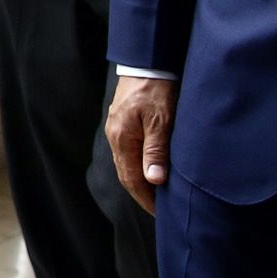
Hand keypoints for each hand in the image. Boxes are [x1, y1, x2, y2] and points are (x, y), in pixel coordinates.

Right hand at [106, 76, 177, 215]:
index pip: (132, 179)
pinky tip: (149, 170)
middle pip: (126, 174)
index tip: (161, 214)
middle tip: (160, 210)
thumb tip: (154, 181)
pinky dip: (138, 167)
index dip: (146, 199)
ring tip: (156, 195)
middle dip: (142, 194)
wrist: (147, 63)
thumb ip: (157, 151)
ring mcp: (116, 130)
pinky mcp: (121, 123)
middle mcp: (115, 137)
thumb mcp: (162, 121)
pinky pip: (127, 153)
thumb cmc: (157, 90)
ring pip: (126, 164)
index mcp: (122, 139)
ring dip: (140, 181)